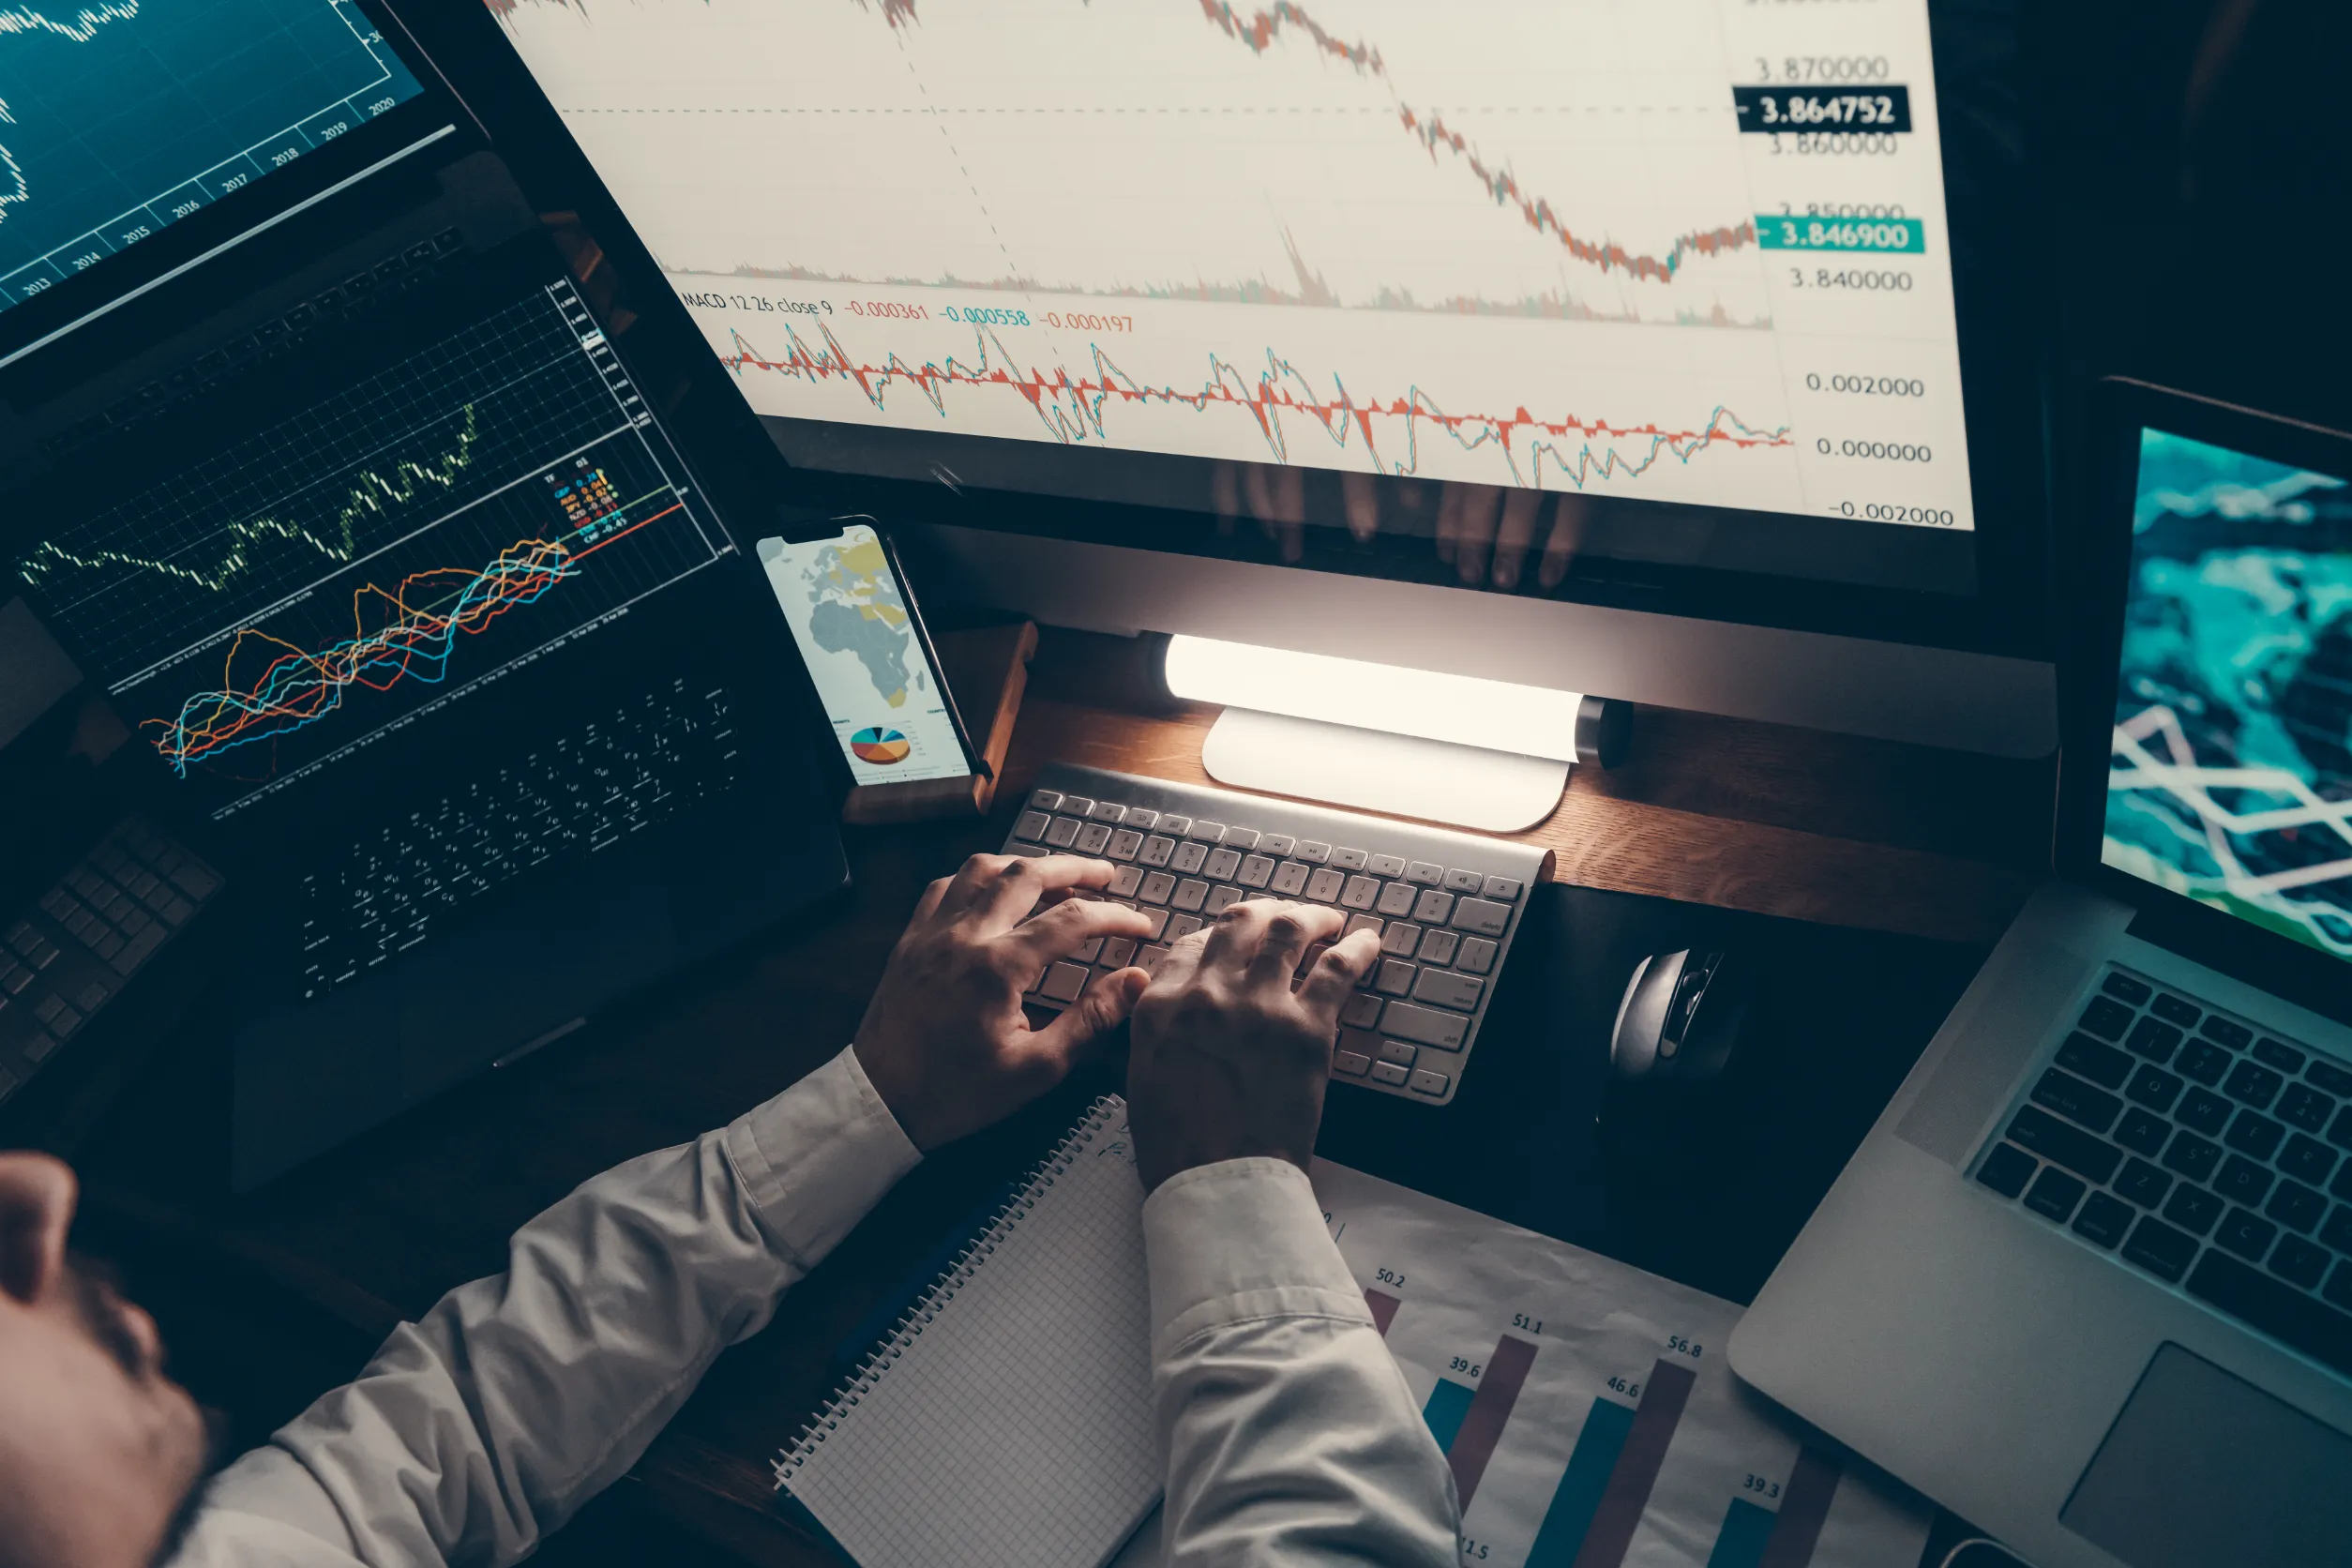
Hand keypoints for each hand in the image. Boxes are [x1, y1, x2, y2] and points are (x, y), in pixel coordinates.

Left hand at [854, 855, 1153, 1150]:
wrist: (880, 1102)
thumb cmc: (958, 1094)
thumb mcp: (1036, 1068)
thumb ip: (1090, 1020)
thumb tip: (1135, 982)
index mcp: (998, 967)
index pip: (1072, 920)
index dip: (1115, 917)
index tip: (1141, 926)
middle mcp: (964, 935)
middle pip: (1027, 874)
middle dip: (1075, 868)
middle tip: (1106, 875)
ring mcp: (931, 932)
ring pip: (981, 868)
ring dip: (1024, 864)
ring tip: (1054, 876)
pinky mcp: (910, 939)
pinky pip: (945, 886)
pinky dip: (978, 878)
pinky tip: (994, 891)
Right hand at [1126, 901, 1380, 1190]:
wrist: (1220, 1183)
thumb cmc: (1179, 1146)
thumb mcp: (1142, 1076)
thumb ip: (1155, 1029)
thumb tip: (1169, 1002)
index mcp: (1162, 1005)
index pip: (1194, 944)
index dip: (1221, 934)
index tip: (1238, 938)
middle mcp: (1209, 993)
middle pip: (1241, 923)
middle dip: (1267, 911)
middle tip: (1286, 914)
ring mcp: (1261, 1006)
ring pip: (1289, 931)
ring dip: (1312, 916)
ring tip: (1327, 918)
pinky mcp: (1308, 1028)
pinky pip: (1338, 970)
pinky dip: (1356, 949)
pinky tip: (1367, 942)